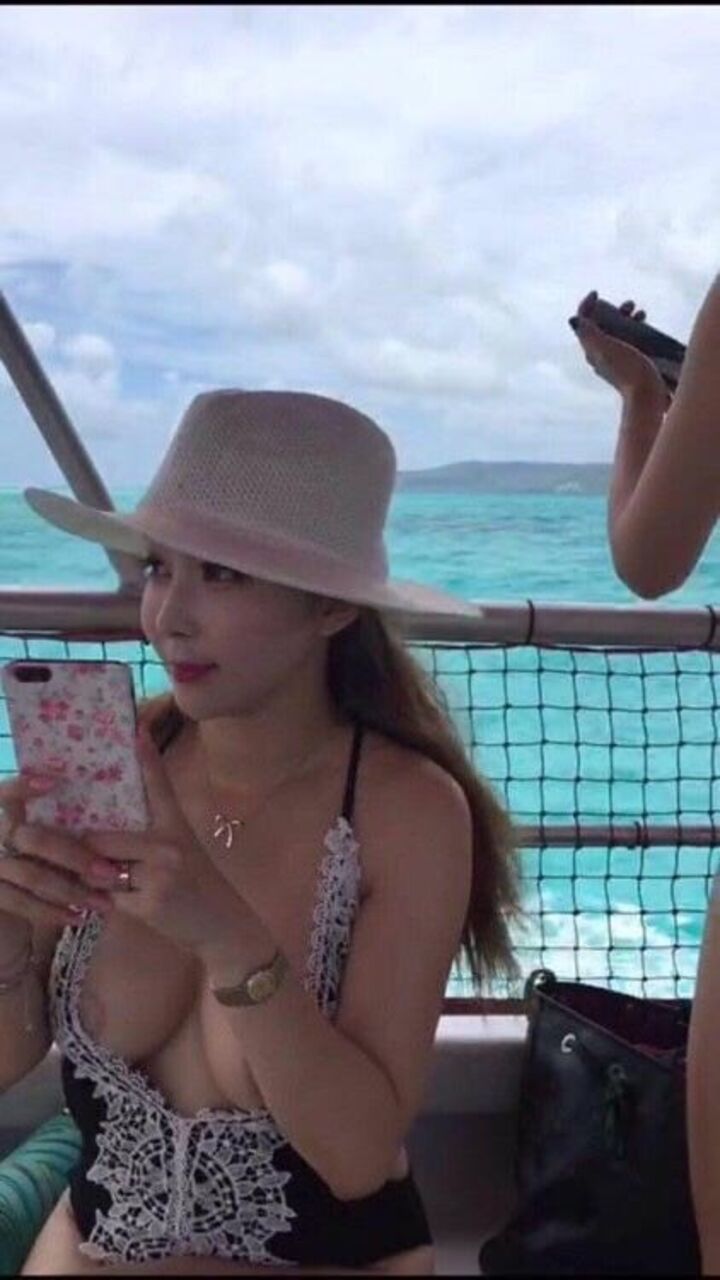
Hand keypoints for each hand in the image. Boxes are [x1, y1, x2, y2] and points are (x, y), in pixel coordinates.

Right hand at [0, 772, 110, 931]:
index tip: (54, 782)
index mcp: (6, 819)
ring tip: (103, 902)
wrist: (11, 932)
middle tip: (109, 871)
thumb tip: (110, 815)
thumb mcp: (47, 853)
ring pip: (32, 874)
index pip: (3, 794)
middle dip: (75, 855)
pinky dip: (52, 911)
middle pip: (34, 838)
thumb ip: (62, 832)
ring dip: (72, 890)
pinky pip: (21, 901)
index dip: (22, 786)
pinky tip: (77, 917)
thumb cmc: (39, 881)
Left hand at [62, 725, 247, 953]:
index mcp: (177, 827)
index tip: (137, 730)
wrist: (224, 926)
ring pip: (102, 870)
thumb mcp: (182, 852)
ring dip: (95, 881)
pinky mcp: (152, 903)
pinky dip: (111, 905)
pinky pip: (111, 900)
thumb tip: (102, 834)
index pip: (159, 787)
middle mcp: (170, 845)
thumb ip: (149, 838)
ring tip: (101, 884)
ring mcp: (161, 874)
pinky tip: (127, 906)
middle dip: (84, 852)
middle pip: (104, 839)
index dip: (148, 759)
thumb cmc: (198, 886)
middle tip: (70, 853)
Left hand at [572, 291, 670, 409]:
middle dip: (613, 310)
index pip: (582, 322)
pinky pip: (630, 342)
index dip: (586, 305)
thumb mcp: (606, 348)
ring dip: (627, 319)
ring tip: (642, 314)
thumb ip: (590, 333)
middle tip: (630, 306)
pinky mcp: (632, 365)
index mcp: (592, 349)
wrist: (647, 397)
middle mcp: (601, 355)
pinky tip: (649, 328)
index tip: (596, 294)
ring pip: (618, 333)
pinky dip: (637, 330)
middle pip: (602, 325)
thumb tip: (574, 319)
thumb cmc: (628, 371)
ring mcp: (617, 361)